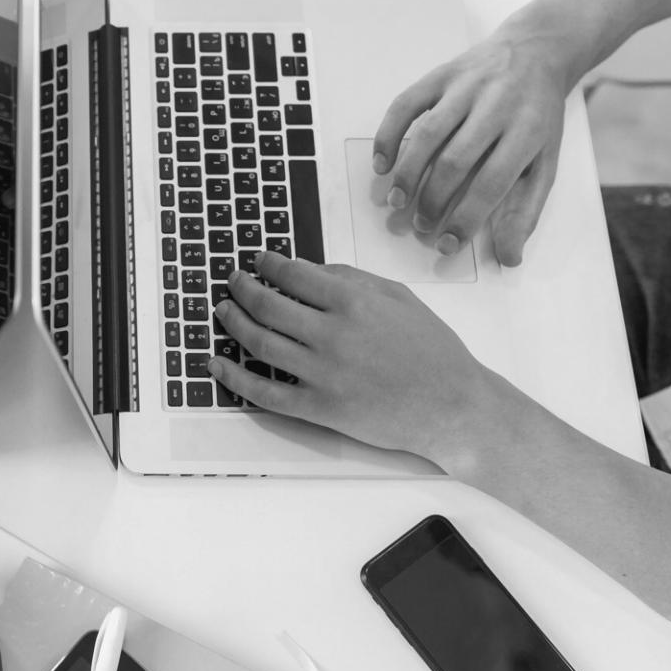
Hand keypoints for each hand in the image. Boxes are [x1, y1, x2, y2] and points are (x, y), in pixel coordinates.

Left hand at [207, 251, 525, 464]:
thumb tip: (307, 268)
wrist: (454, 407)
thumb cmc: (432, 349)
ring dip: (233, 323)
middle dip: (243, 289)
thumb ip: (353, 278)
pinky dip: (234, 377)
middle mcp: (333, 334)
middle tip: (234, 282)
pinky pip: (265, 392)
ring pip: (260, 343)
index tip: (258, 262)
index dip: (268, 265)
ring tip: (223, 310)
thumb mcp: (399, 297)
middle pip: (268, 305)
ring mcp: (323, 374)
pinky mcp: (319, 408)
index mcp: (354, 302)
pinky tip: (216, 363)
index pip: (293, 275)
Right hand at [372, 19, 576, 265]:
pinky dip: (388, 135)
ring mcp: (466, 87)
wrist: (538, 49)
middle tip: (419, 226)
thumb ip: (526, 209)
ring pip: (427, 134)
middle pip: (455, 160)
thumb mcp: (546, 160)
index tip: (447, 244)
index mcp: (528, 131)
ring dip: (407, 172)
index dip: (466, 219)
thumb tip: (509, 258)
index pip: (491, 183)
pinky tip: (380, 164)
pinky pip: (406, 104)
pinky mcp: (441, 75)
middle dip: (432, 200)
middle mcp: (496, 106)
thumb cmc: (539, 115)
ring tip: (396, 202)